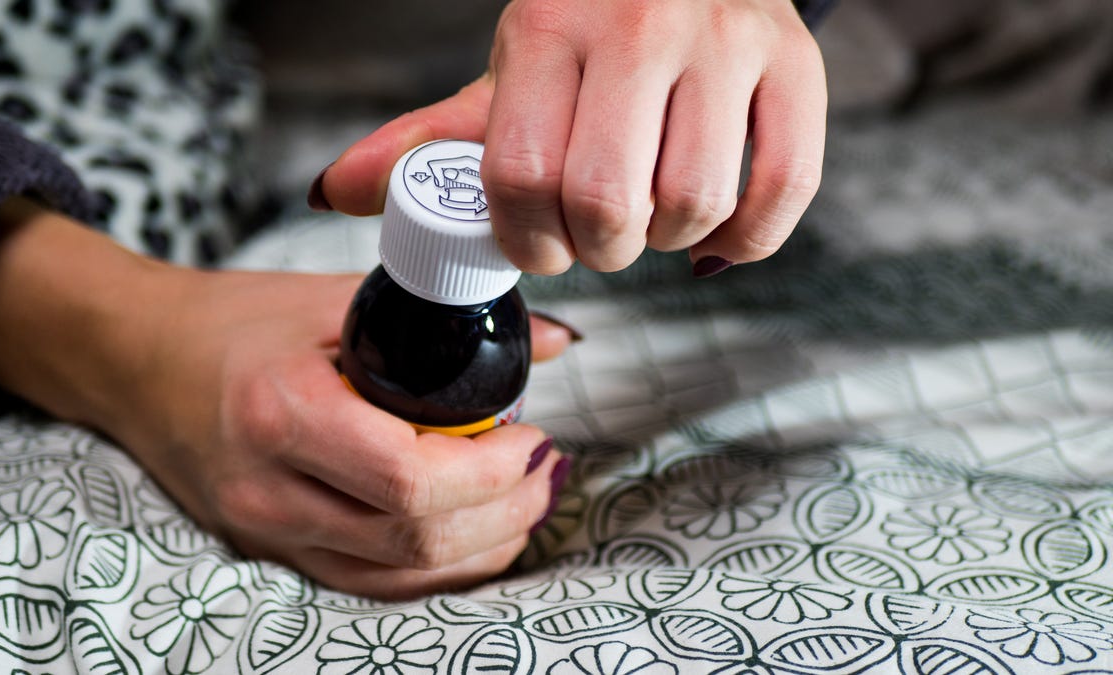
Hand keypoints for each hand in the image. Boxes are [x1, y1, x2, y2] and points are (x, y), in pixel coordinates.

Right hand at [0, 200, 575, 597]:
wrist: (139, 359)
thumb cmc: (236, 321)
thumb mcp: (336, 300)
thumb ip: (442, 320)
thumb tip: (553, 341)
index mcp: (281, 414)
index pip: (409, 478)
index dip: (490, 471)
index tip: (533, 438)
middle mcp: (268, 490)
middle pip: (414, 537)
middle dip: (504, 512)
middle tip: (547, 470)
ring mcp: (266, 532)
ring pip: (400, 576)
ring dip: (483, 547)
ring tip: (528, 500)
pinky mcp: (271, 551)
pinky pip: (372, 584)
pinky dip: (437, 567)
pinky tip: (478, 533)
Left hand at [314, 0, 826, 275]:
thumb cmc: (586, 30)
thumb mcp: (508, 73)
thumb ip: (431, 138)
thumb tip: (333, 193)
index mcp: (547, 25)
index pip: (522, 174)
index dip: (526, 241)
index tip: (537, 245)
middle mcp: (641, 24)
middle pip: (606, 200)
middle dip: (594, 249)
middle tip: (594, 235)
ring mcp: (727, 39)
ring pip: (692, 203)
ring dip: (664, 243)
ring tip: (649, 217)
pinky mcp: (795, 62)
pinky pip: (784, 188)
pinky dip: (747, 240)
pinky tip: (714, 238)